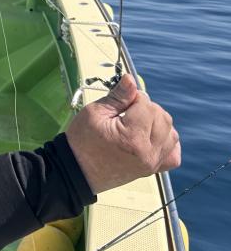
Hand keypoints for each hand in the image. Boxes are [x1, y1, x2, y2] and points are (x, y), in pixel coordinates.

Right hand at [65, 74, 180, 193]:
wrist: (78, 171)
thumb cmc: (82, 141)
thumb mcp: (94, 113)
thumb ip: (117, 96)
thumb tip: (131, 79)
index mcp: (132, 138)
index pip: (146, 104)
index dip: (133, 98)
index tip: (120, 103)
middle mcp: (148, 153)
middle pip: (162, 117)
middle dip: (146, 109)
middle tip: (126, 112)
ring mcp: (153, 163)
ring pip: (171, 133)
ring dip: (157, 123)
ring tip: (137, 124)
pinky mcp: (153, 170)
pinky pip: (173, 154)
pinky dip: (167, 142)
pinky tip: (152, 137)